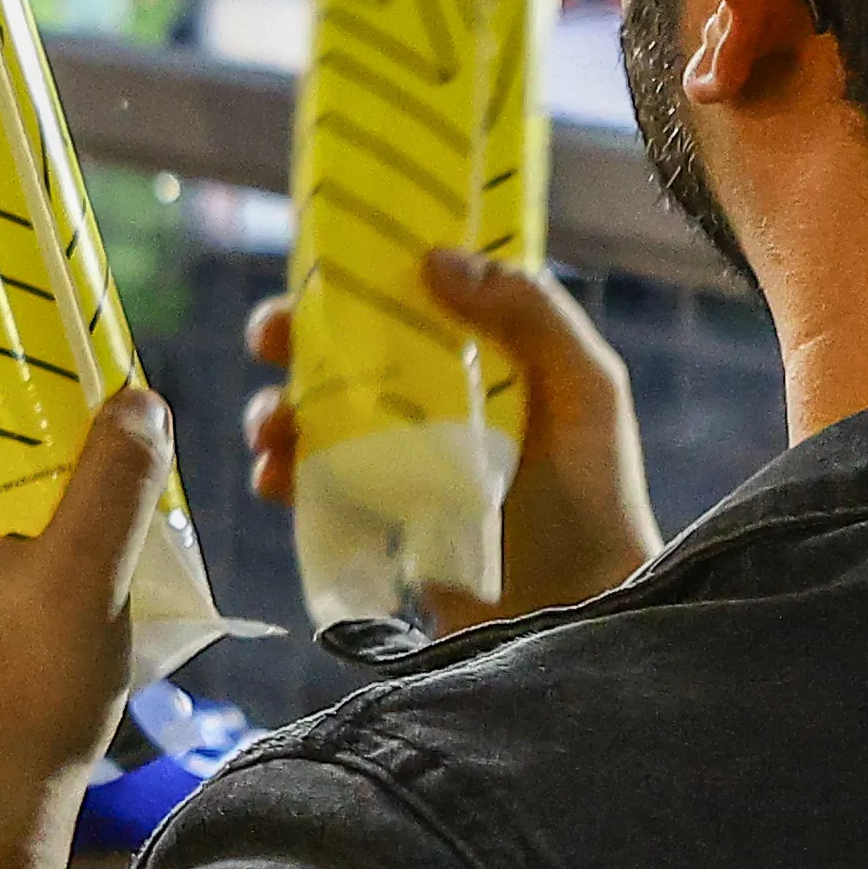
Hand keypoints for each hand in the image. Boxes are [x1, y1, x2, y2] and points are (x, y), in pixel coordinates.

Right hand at [240, 245, 656, 633]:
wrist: (579, 612)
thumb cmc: (596, 497)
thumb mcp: (585, 390)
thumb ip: (531, 314)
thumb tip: (435, 258)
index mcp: (481, 355)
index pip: (409, 294)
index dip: (360, 269)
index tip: (322, 257)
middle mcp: (431, 398)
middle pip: (343, 348)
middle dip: (292, 334)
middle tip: (271, 336)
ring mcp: (397, 457)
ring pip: (312, 413)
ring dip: (275, 408)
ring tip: (273, 425)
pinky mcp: (374, 514)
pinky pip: (309, 482)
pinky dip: (279, 473)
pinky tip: (277, 479)